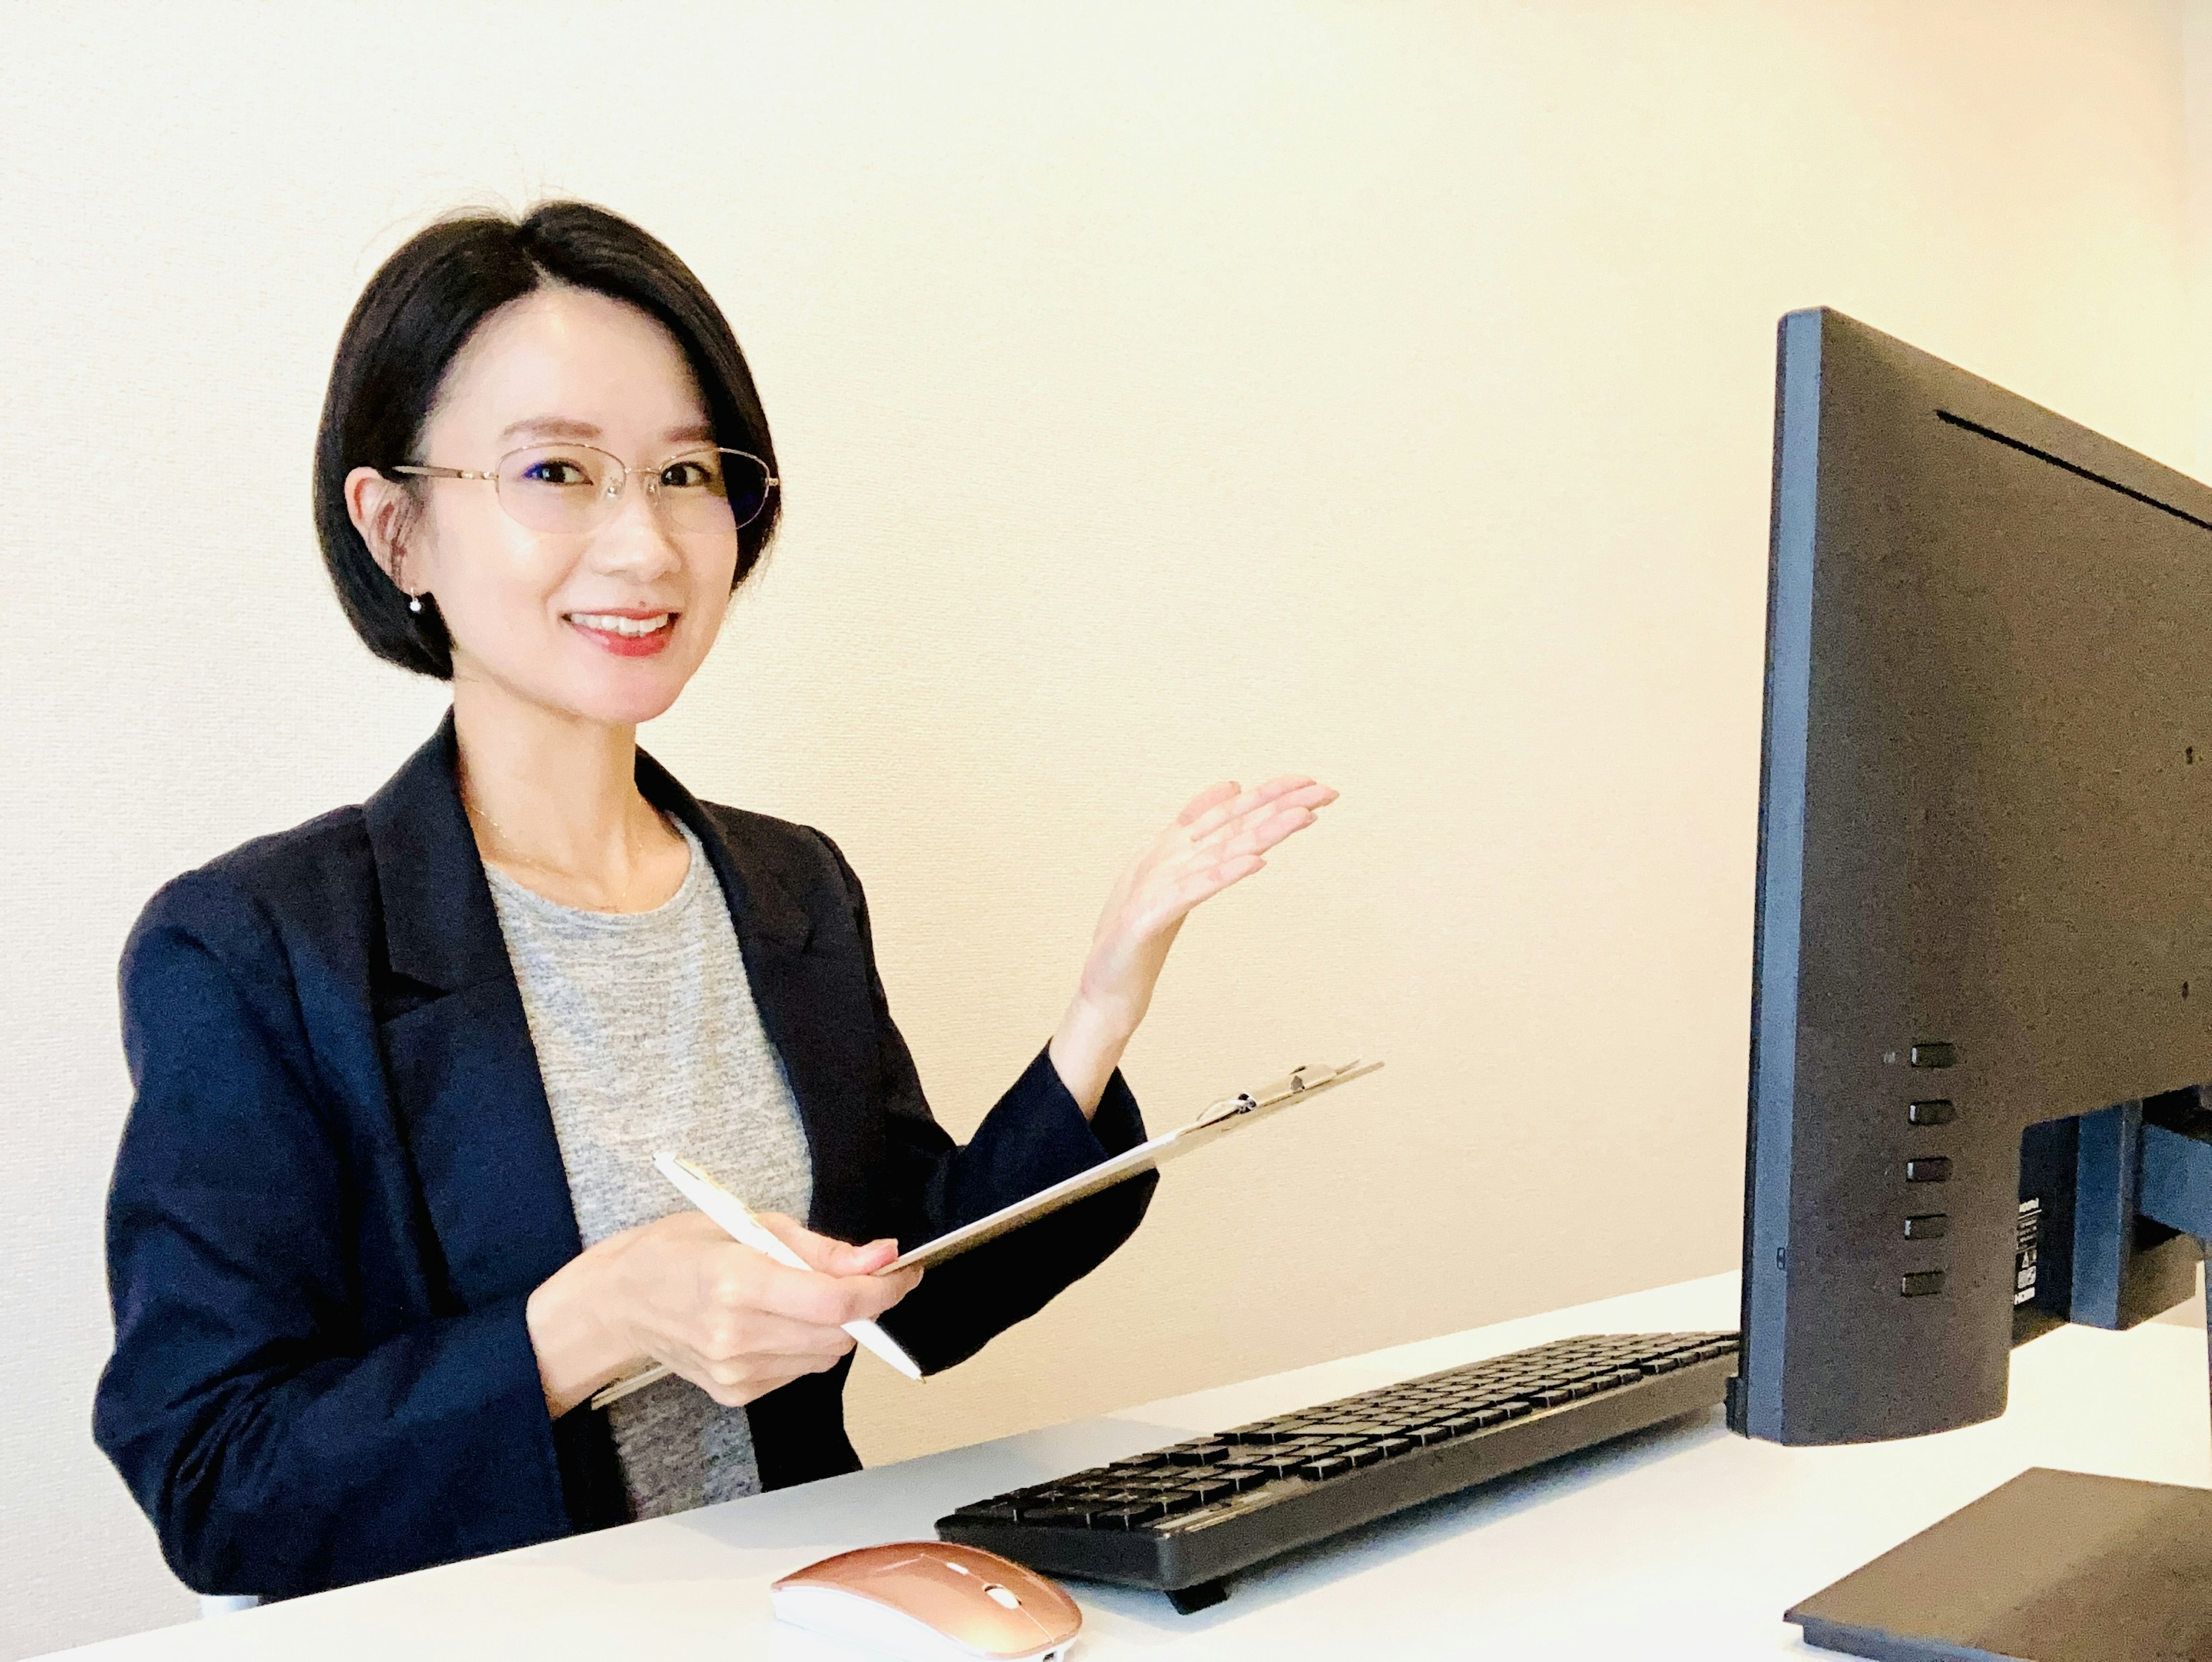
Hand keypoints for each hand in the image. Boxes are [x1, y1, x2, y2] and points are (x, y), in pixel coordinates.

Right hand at [525, 1210, 923, 1415]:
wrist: (620, 1301)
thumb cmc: (679, 1250)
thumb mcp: (749, 1224)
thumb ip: (821, 1248)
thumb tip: (881, 1258)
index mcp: (737, 1282)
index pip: (833, 1301)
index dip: (881, 1290)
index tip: (904, 1273)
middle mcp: (736, 1334)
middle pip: (838, 1333)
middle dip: (859, 1305)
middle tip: (853, 1275)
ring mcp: (735, 1371)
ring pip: (826, 1356)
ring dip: (831, 1326)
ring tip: (795, 1295)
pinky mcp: (735, 1393)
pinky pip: (799, 1370)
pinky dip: (803, 1345)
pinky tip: (772, 1321)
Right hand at [1049, 775, 1338, 1112]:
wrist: (1109, 985)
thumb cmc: (1139, 932)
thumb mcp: (1170, 872)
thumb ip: (1196, 828)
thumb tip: (1232, 787)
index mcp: (1175, 849)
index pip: (1229, 813)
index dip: (1269, 796)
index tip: (1313, 784)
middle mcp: (1168, 860)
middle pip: (1231, 825)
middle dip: (1278, 806)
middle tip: (1323, 790)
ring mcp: (1157, 887)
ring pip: (1219, 852)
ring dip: (1262, 833)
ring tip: (1300, 818)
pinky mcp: (1147, 917)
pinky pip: (1191, 892)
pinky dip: (1222, 875)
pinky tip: (1254, 862)